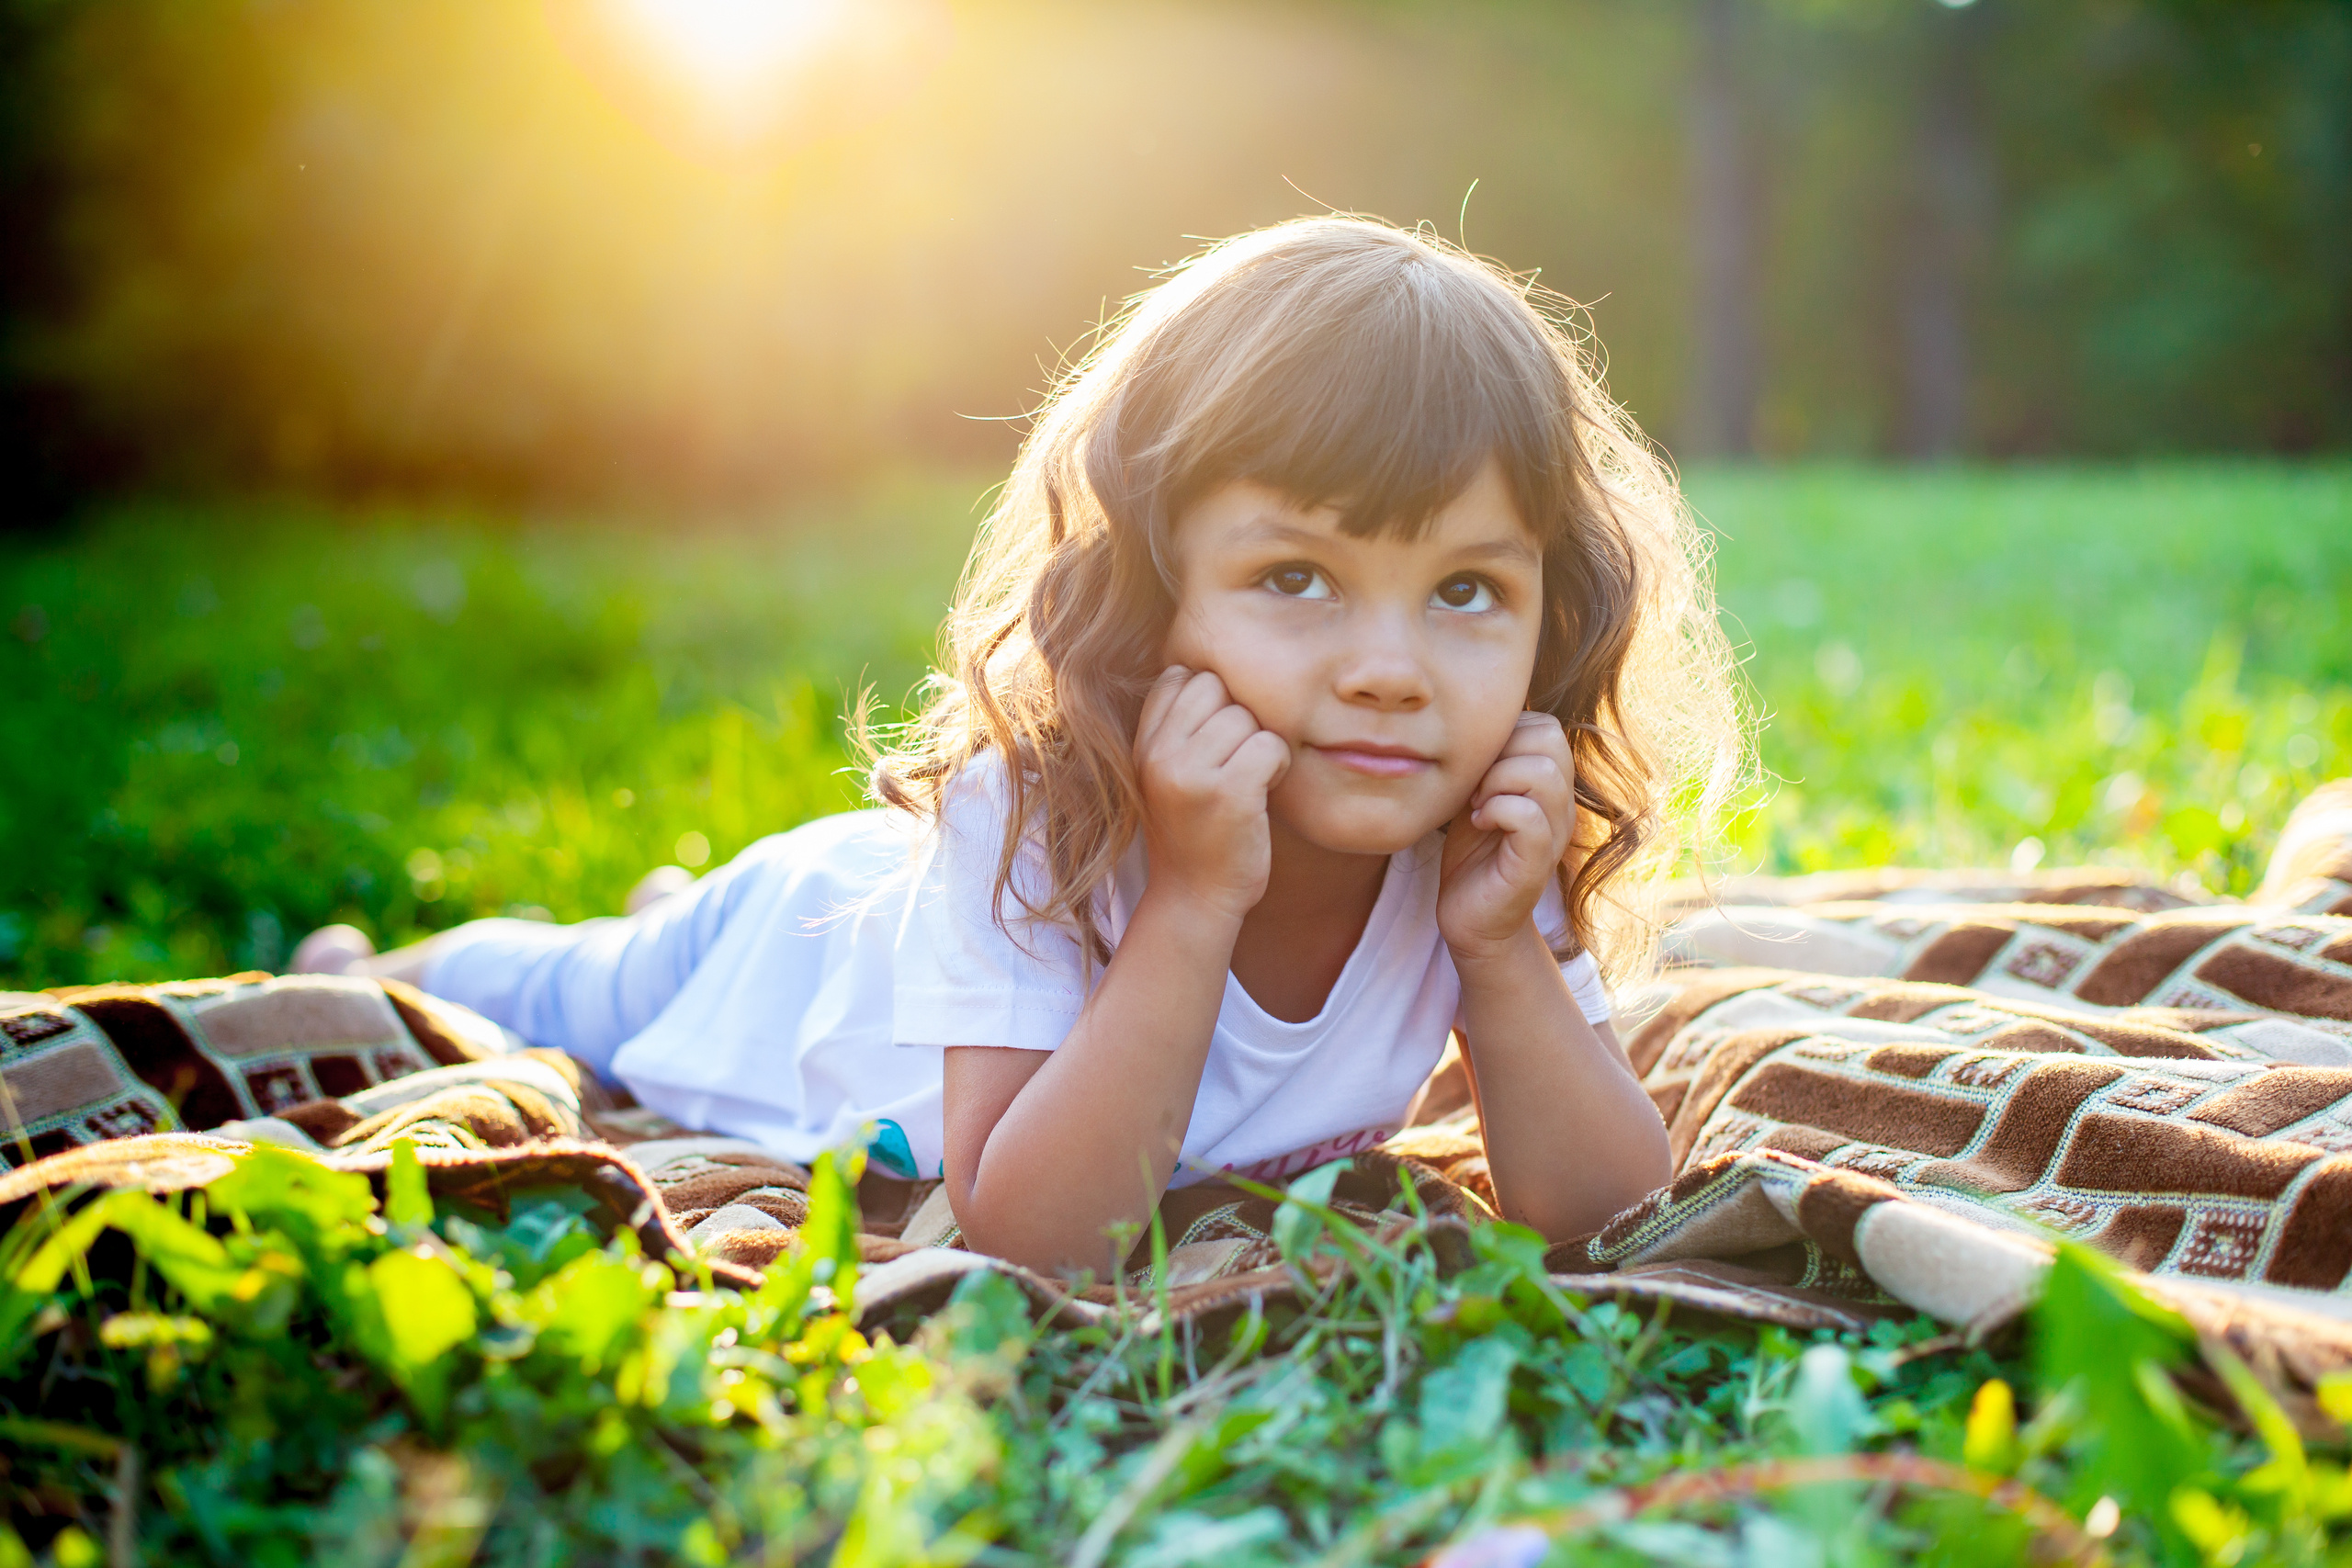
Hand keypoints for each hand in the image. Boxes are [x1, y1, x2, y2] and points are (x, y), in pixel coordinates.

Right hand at [1134, 666, 1292, 921]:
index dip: (1209, 702)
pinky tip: (1263, 793)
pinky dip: (1278, 767)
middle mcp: (1159, 755)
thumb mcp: (1167, 773)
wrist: (1194, 899)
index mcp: (1142, 745)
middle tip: (1234, 763)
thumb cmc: (1194, 830)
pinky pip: (1270, 745)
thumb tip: (1210, 666)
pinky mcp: (1228, 794)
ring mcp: (1191, 774)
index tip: (1214, 743)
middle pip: (1217, 687)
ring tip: (1248, 783)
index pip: (1179, 676)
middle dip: (1237, 719)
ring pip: (1247, 716)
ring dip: (1260, 746)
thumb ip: (1178, 725)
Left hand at [1438, 712, 1576, 962]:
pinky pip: (1528, 815)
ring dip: (1496, 781)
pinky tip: (1478, 823)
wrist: (1472, 920)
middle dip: (1501, 752)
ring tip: (1477, 804)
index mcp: (1551, 784)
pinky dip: (1496, 810)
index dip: (1505, 735)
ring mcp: (1554, 833)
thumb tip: (1477, 718)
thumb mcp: (1479, 793)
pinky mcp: (1536, 862)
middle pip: (1550, 739)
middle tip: (1476, 786)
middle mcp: (1562, 805)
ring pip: (1542, 773)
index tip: (1479, 769)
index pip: (1546, 725)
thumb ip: (1489, 759)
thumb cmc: (1472, 853)